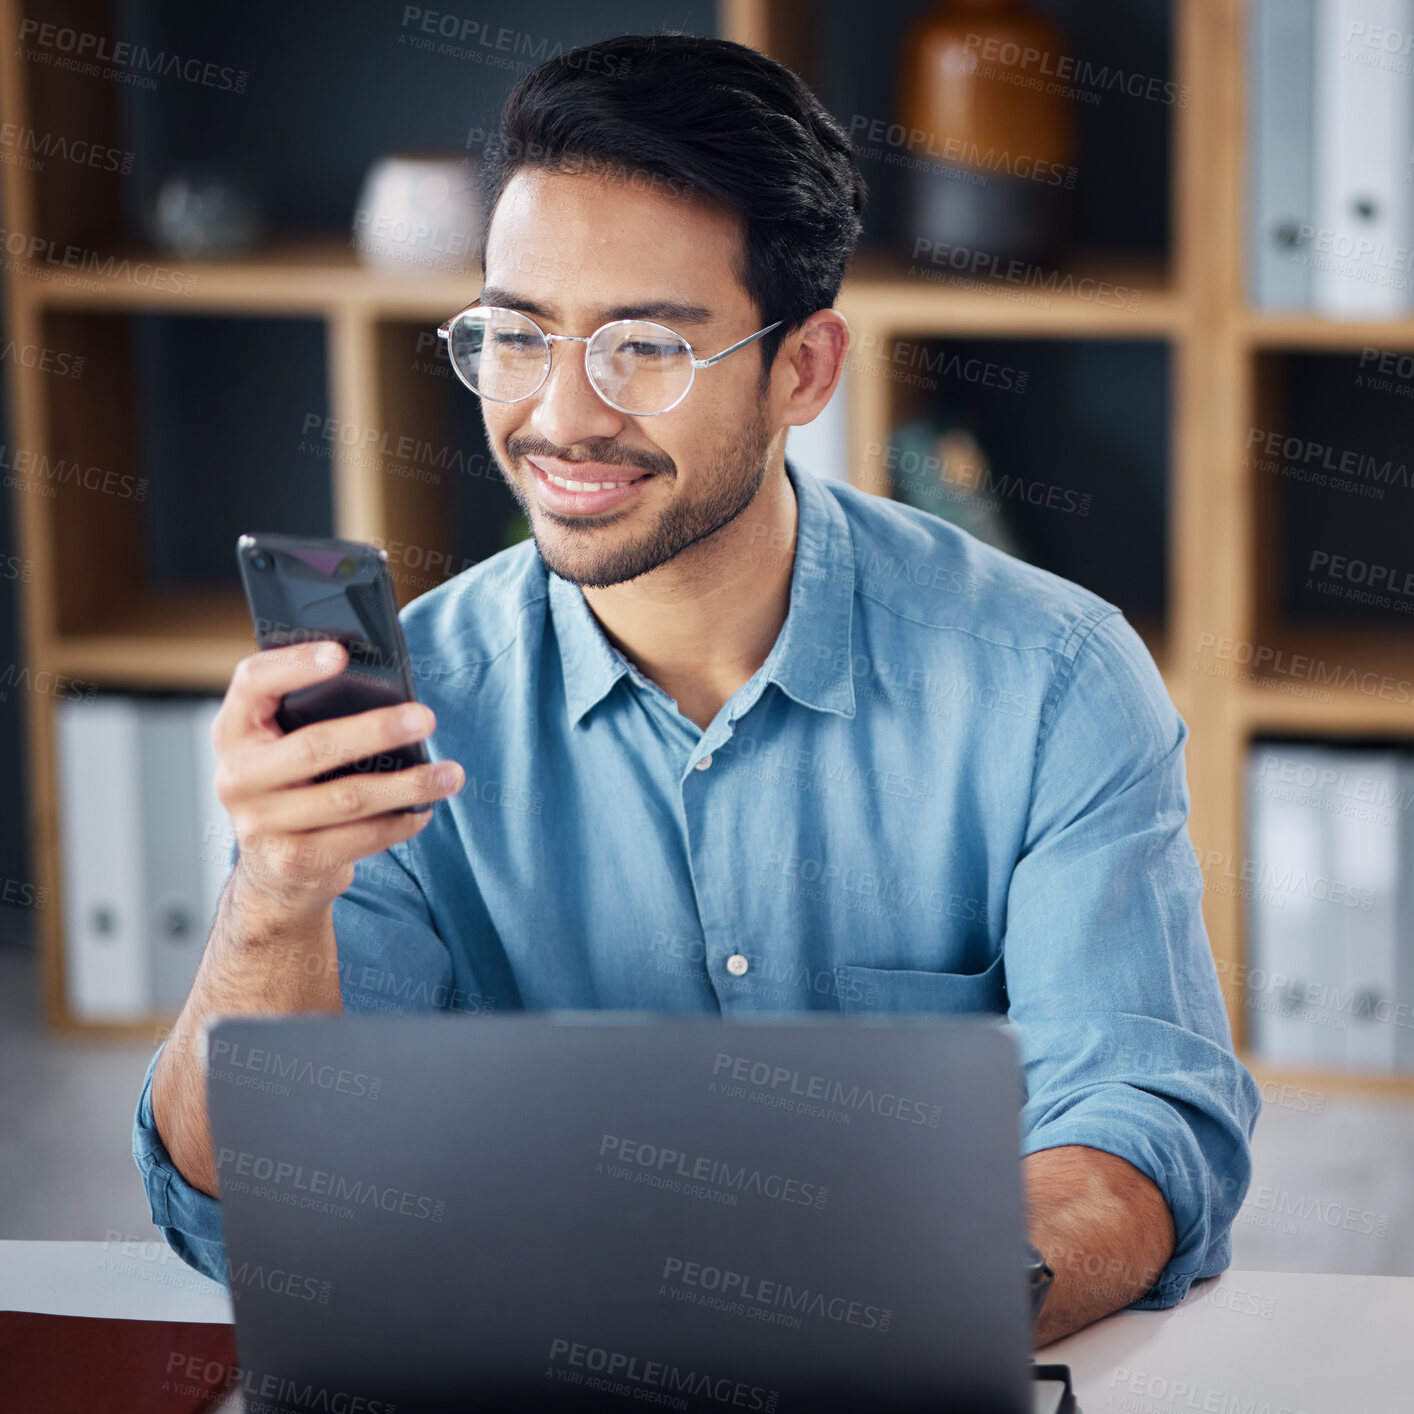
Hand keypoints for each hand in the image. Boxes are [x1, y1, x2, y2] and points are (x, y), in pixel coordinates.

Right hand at [211, 640, 462, 918]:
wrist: (273, 873)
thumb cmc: (293, 786)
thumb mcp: (284, 746)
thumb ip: (311, 715)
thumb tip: (390, 692)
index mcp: (233, 731)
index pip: (252, 682)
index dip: (294, 664)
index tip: (342, 653)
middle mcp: (237, 777)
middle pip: (313, 745)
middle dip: (377, 730)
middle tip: (426, 718)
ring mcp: (261, 824)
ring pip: (348, 798)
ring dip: (409, 785)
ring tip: (451, 774)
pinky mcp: (293, 861)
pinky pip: (360, 838)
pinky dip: (400, 822)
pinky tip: (425, 809)